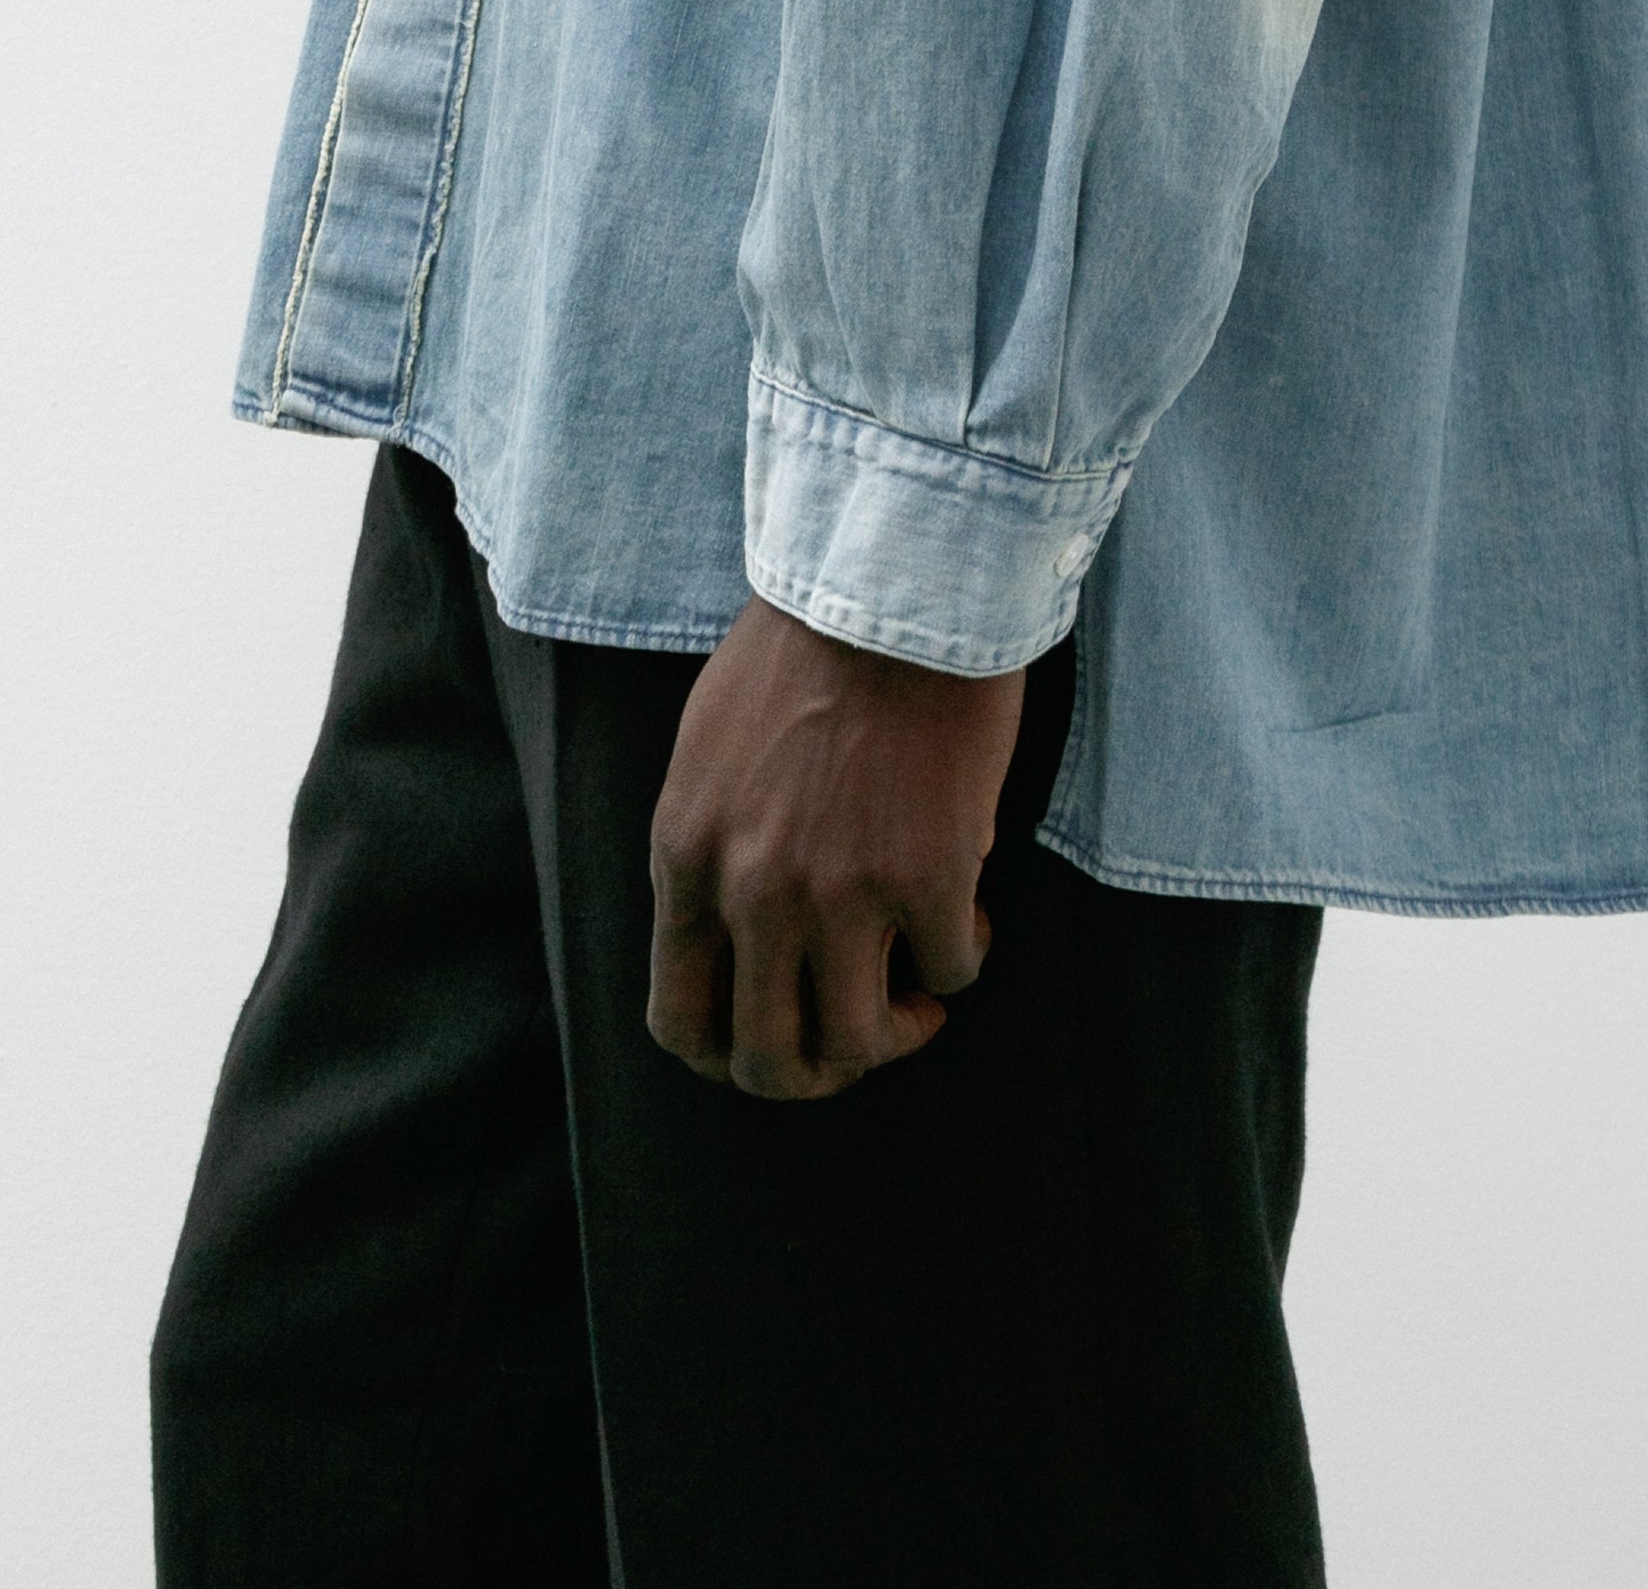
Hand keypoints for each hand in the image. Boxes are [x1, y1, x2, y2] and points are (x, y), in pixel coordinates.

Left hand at [645, 594, 1023, 1100]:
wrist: (891, 575)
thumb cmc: (805, 643)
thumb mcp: (709, 749)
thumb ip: (714, 850)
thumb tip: (743, 932)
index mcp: (687, 857)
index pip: (679, 1020)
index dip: (732, 1056)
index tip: (780, 1037)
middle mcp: (751, 891)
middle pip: (767, 1062)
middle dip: (818, 1072)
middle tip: (861, 1033)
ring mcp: (839, 893)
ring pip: (858, 1043)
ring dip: (896, 1031)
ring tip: (920, 989)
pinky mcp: (927, 876)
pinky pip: (951, 970)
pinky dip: (961, 957)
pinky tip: (967, 908)